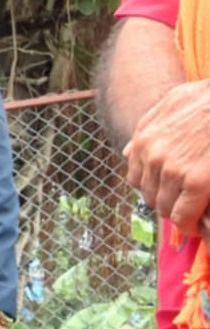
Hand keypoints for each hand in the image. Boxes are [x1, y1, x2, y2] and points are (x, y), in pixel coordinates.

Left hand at [124, 79, 209, 237]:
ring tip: (194, 213)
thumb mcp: (175, 101)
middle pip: (149, 195)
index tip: (170, 190)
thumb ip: (151, 125)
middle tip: (185, 202)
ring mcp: (173, 170)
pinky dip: (189, 225)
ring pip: (164, 207)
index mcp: (145, 138)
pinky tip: (198, 226)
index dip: (154, 186)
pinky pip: (182, 216)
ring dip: (178, 213)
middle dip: (166, 200)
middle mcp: (153, 155)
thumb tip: (128, 151)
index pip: (137, 177)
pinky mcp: (197, 183)